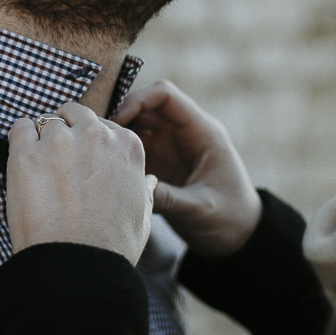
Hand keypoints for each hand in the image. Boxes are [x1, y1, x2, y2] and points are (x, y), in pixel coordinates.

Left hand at [6, 102, 154, 265]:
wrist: (75, 266)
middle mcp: (95, 135)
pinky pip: (20, 128)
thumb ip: (144, 192)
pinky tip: (22, 160)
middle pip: (75, 114)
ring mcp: (59, 142)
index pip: (103, 125)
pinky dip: (19, 138)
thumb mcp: (142, 218)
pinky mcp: (26, 154)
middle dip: (67, 130)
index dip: (89, 143)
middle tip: (57, 160)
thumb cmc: (110, 247)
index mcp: (127, 146)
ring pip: (47, 121)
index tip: (81, 163)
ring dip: (42, 138)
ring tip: (39, 168)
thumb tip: (148, 182)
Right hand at [113, 80, 260, 257]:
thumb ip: (168, 198)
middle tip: (96, 139)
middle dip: (119, 118)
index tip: (115, 121)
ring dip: (116, 136)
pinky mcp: (160, 165)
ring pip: (135, 127)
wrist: (239, 238)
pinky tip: (105, 169)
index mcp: (202, 132)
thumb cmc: (230, 220)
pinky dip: (119, 154)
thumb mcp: (200, 210)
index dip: (137, 101)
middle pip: (144, 108)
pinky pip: (134, 149)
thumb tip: (133, 189)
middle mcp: (184, 134)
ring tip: (97, 154)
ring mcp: (170, 148)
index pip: (165, 96)